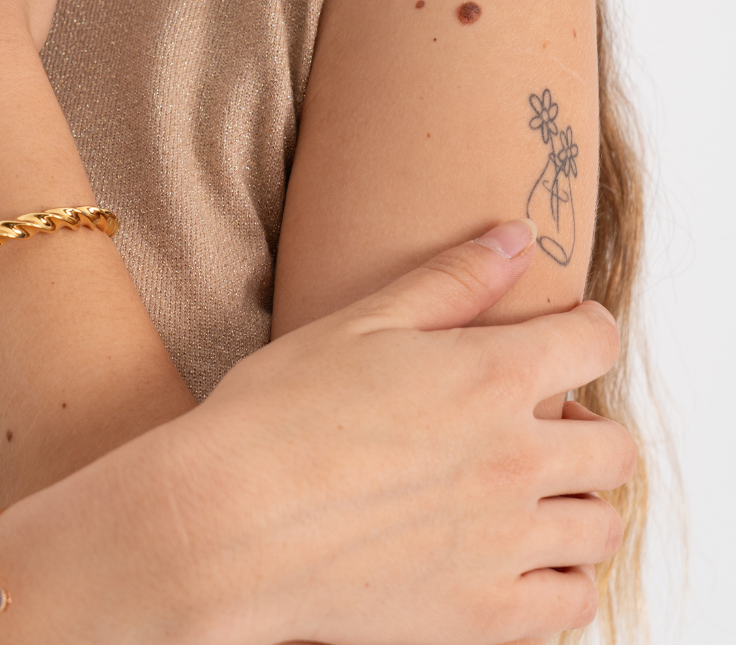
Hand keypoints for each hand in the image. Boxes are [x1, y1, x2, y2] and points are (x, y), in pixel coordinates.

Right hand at [11, 220, 634, 644]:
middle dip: (589, 425)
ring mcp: (507, 544)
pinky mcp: (486, 615)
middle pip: (615, 447)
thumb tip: (517, 237)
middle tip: (542, 421)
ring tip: (532, 490)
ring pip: (603, 527)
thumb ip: (449, 281)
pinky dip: (565, 576)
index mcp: (491, 377)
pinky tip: (523, 555)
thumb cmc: (278, 414)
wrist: (228, 523)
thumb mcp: (359, 324)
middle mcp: (516, 461)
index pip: (592, 343)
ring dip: (581, 501)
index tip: (572, 333)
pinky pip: (572, 601)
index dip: (589, 329)